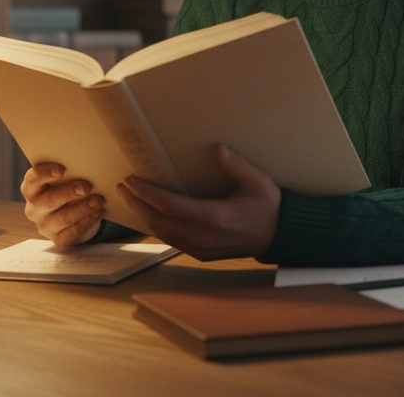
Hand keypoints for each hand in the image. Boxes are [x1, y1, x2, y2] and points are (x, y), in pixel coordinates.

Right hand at [21, 163, 103, 246]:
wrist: (72, 211)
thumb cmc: (67, 187)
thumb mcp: (65, 178)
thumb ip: (69, 172)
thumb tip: (86, 165)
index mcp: (31, 189)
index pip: (32, 180)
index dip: (45, 174)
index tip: (61, 170)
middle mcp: (34, 208)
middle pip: (49, 200)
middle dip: (69, 193)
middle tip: (87, 187)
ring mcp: (45, 226)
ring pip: (63, 218)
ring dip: (83, 208)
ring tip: (98, 200)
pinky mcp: (59, 239)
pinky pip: (74, 231)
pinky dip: (88, 220)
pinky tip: (98, 211)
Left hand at [116, 144, 280, 260]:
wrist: (280, 236)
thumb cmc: (269, 207)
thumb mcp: (257, 182)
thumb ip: (237, 165)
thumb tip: (218, 148)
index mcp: (214, 217)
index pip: (170, 204)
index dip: (147, 193)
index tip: (132, 180)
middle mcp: (203, 236)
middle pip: (159, 221)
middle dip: (138, 204)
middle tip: (123, 188)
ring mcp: (201, 248)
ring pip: (163, 233)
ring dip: (144, 216)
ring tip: (132, 200)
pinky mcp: (202, 254)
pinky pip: (172, 241)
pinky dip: (158, 228)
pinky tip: (151, 216)